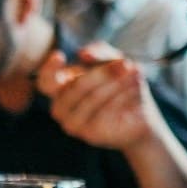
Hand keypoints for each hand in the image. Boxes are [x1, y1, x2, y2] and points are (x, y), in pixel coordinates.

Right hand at [38, 49, 168, 152]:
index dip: (48, 69)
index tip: (60, 55)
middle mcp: (61, 108)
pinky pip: (104, 113)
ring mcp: (72, 123)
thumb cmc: (122, 85)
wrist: (141, 115)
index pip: (45, 81)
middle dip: (103, 74)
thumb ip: (100, 52)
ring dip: (116, 85)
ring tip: (135, 74)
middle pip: (75, 87)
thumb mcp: (113, 61)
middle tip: (125, 64)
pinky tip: (134, 93)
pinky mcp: (89, 135)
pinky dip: (121, 99)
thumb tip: (82, 54)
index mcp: (60, 89)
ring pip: (91, 99)